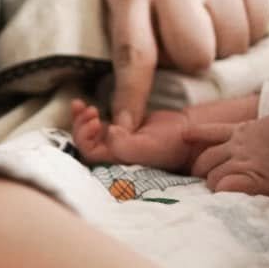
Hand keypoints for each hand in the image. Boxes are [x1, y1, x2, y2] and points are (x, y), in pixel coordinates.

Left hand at [71, 94, 258, 171]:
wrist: (188, 134)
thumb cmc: (171, 144)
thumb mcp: (150, 146)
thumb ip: (126, 145)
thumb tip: (108, 133)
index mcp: (117, 163)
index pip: (89, 154)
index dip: (85, 137)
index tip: (95, 120)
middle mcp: (113, 155)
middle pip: (84, 144)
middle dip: (80, 126)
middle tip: (89, 110)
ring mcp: (116, 143)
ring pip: (88, 133)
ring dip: (81, 119)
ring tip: (82, 105)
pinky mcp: (121, 130)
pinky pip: (98, 124)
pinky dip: (88, 115)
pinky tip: (84, 105)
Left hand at [107, 0, 268, 126]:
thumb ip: (129, 45)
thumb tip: (130, 116)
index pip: (133, 54)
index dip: (132, 97)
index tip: (126, 129)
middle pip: (195, 56)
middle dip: (194, 61)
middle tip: (190, 41)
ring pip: (232, 47)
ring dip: (224, 47)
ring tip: (210, 22)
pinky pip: (259, 28)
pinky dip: (247, 30)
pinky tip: (230, 10)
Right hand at [183, 93, 268, 198]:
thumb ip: (264, 197)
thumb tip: (242, 202)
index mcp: (252, 178)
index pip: (221, 189)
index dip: (218, 197)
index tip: (222, 202)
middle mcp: (239, 161)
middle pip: (212, 176)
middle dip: (209, 186)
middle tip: (212, 192)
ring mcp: (235, 145)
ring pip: (206, 158)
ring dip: (200, 168)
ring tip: (199, 176)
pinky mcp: (236, 130)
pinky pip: (211, 131)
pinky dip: (196, 134)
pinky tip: (184, 136)